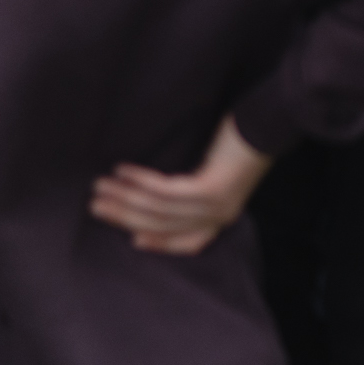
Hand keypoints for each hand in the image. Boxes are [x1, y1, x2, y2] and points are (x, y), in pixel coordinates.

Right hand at [89, 114, 272, 255]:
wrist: (268, 121)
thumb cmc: (240, 141)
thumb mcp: (218, 170)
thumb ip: (195, 187)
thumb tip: (158, 192)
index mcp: (222, 215)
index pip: (187, 242)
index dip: (158, 243)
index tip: (132, 238)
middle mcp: (219, 216)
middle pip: (163, 225)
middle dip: (125, 216)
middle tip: (95, 206)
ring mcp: (215, 205)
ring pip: (159, 209)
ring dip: (124, 198)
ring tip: (100, 187)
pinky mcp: (210, 190)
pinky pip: (166, 191)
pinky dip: (141, 181)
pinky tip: (123, 171)